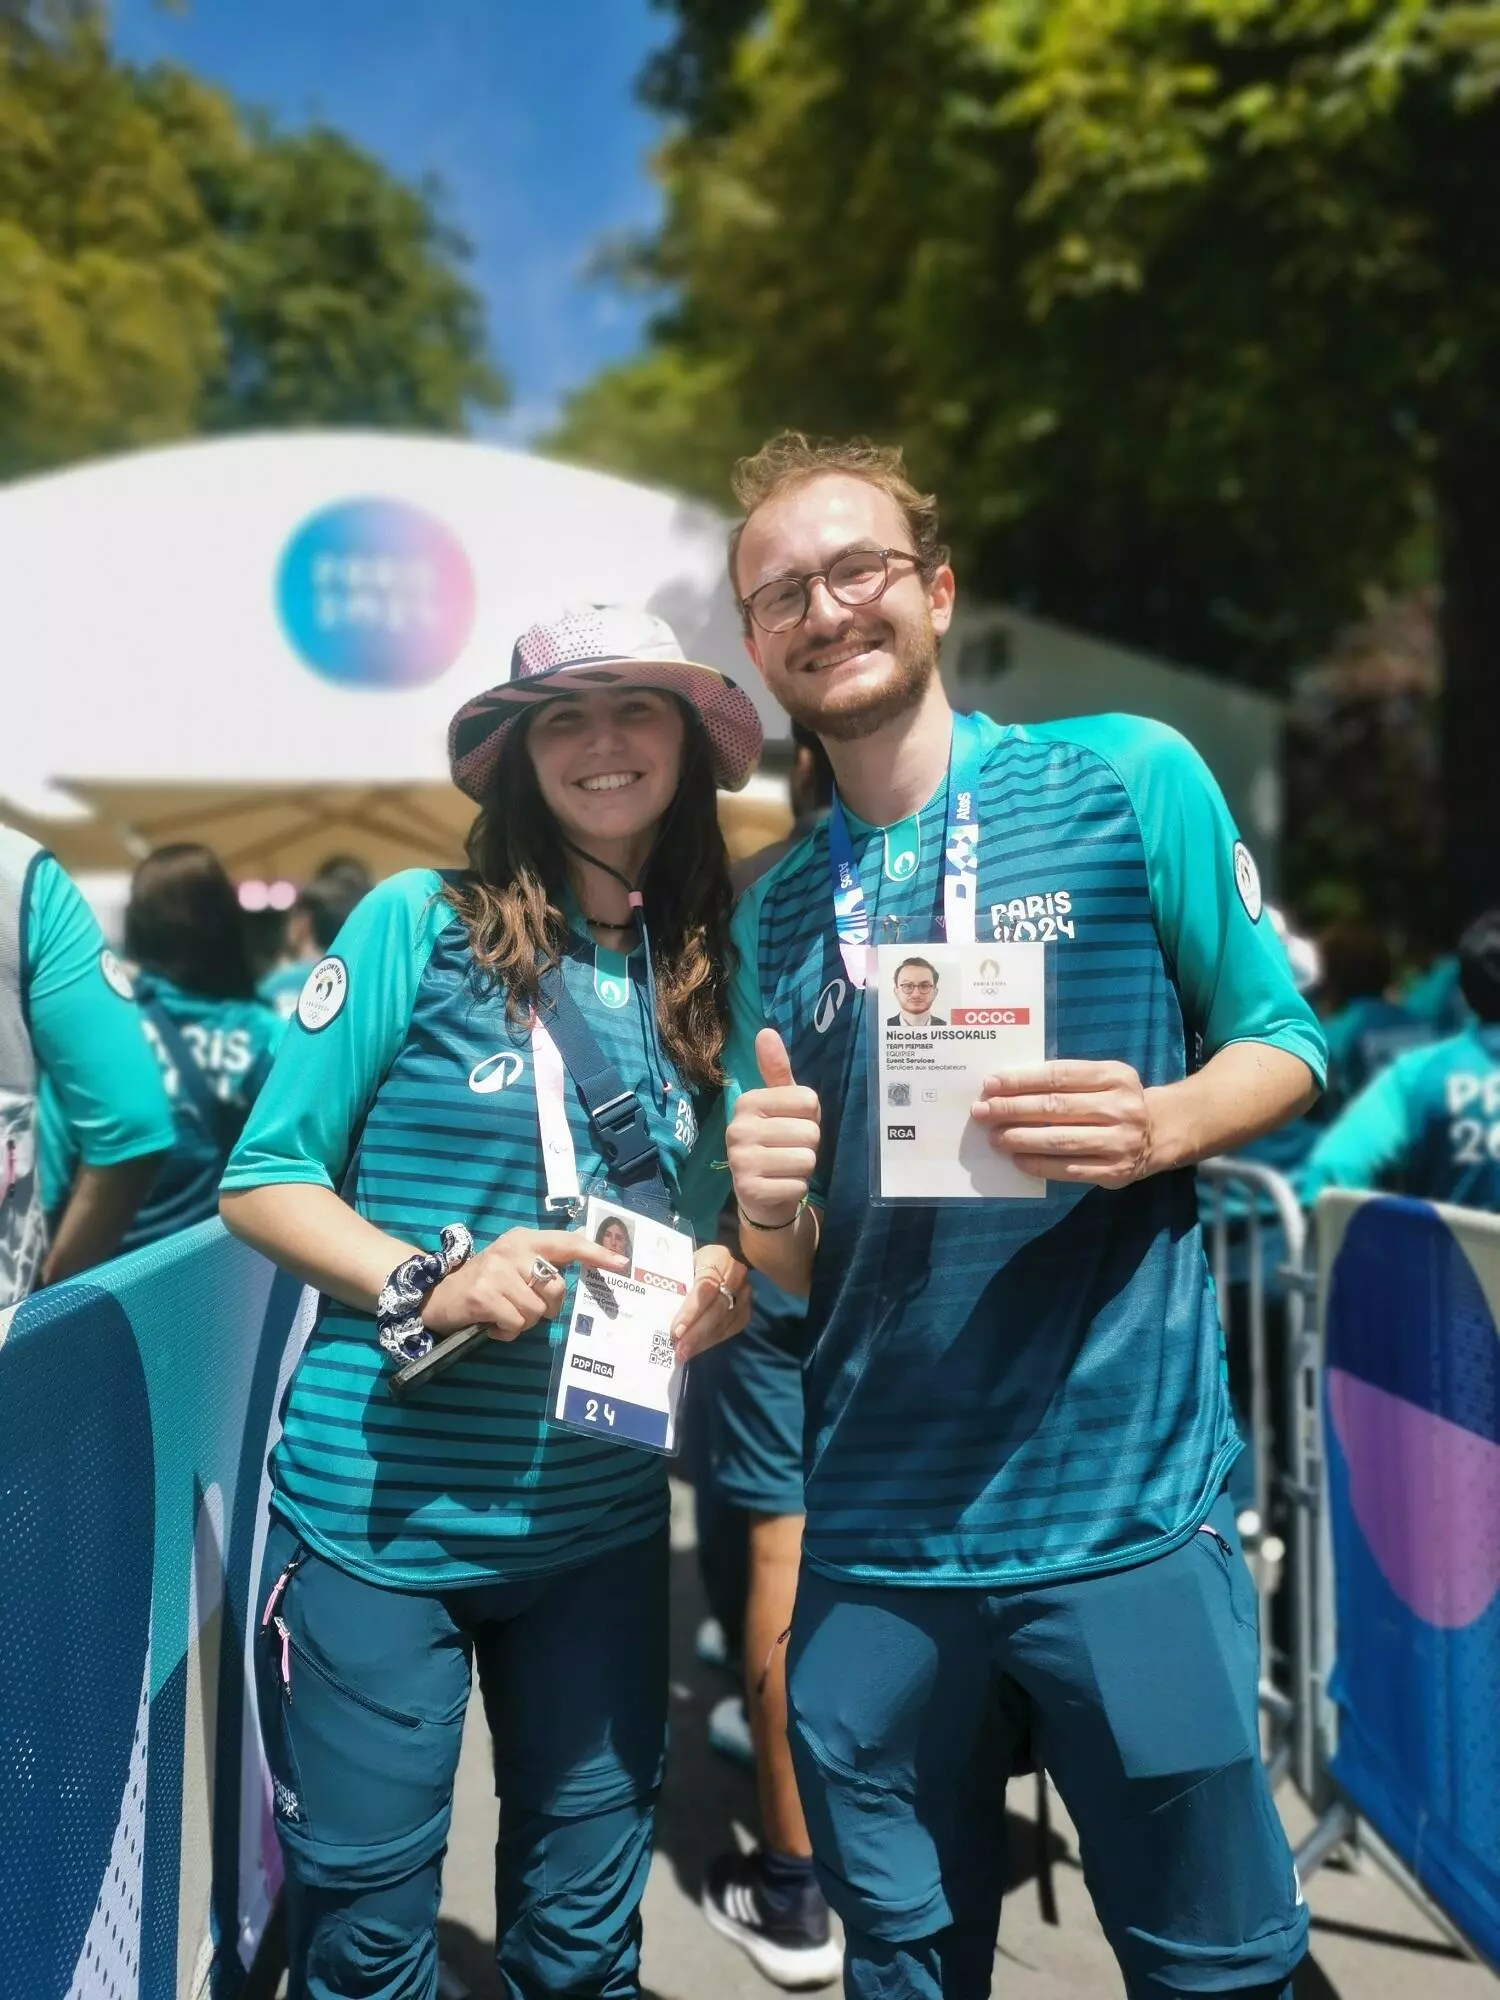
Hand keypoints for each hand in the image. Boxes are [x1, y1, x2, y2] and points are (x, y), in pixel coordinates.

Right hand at [423, 1227, 625, 1342]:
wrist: (437, 1293)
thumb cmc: (485, 1281)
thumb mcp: (514, 1263)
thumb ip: (544, 1262)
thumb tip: (580, 1264)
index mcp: (525, 1239)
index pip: (568, 1243)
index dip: (596, 1253)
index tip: (621, 1263)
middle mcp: (512, 1250)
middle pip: (556, 1288)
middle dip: (547, 1308)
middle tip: (526, 1308)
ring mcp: (497, 1271)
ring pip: (536, 1311)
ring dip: (523, 1322)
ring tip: (504, 1314)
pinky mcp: (484, 1295)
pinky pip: (515, 1323)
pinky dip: (506, 1332)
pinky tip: (492, 1324)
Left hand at [670, 1246, 750, 1362]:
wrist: (716, 1261)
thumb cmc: (691, 1262)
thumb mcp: (681, 1262)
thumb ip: (669, 1278)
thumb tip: (643, 1296)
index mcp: (718, 1257)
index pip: (705, 1287)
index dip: (691, 1311)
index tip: (676, 1330)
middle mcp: (736, 1275)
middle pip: (717, 1308)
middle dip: (696, 1332)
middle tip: (679, 1350)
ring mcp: (744, 1294)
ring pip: (724, 1322)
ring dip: (702, 1341)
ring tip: (683, 1354)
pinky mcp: (745, 1310)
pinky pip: (729, 1330)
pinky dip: (710, 1341)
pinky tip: (695, 1349)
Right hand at [726, 1030, 821, 1226]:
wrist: (760, 1195)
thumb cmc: (777, 1142)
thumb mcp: (779, 1105)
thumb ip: (777, 1070)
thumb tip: (766, 1031)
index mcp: (746, 1101)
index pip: (808, 1100)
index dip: (810, 1116)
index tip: (791, 1124)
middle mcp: (737, 1128)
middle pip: (810, 1132)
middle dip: (808, 1145)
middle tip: (788, 1150)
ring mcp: (740, 1161)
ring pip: (806, 1158)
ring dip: (803, 1167)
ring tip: (785, 1167)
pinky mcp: (749, 1190)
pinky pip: (798, 1185)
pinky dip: (796, 1188)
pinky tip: (780, 1185)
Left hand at [969, 1060, 1153, 1188]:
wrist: (1158, 1135)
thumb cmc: (1114, 1102)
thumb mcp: (1101, 1080)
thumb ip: (1065, 1081)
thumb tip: (1007, 1090)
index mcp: (1115, 1076)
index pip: (1060, 1075)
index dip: (1021, 1080)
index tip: (990, 1085)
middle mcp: (1122, 1107)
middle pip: (1056, 1107)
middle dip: (1012, 1109)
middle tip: (982, 1112)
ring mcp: (1121, 1141)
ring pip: (1060, 1140)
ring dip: (1021, 1138)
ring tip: (995, 1137)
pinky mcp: (1115, 1171)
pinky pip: (1068, 1169)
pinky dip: (1038, 1164)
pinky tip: (1017, 1159)